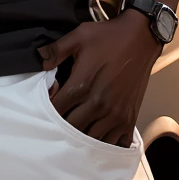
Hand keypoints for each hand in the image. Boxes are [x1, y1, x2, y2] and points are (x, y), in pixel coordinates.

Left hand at [38, 7, 162, 145]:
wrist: (140, 38)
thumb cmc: (108, 36)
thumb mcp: (79, 36)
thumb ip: (56, 50)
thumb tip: (38, 58)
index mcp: (82, 85)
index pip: (56, 110)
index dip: (48, 109)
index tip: (50, 104)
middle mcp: (98, 104)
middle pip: (72, 129)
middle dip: (63, 126)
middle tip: (61, 119)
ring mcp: (115, 114)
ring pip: (92, 140)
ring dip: (83, 137)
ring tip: (79, 127)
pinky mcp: (129, 118)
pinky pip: (114, 143)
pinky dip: (105, 143)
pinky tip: (99, 133)